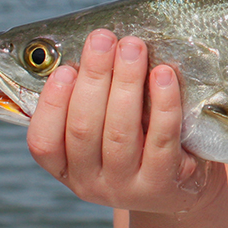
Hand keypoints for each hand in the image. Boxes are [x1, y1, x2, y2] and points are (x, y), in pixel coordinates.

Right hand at [26, 29, 225, 214]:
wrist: (183, 188)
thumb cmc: (139, 145)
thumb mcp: (106, 131)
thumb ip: (94, 101)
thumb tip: (93, 49)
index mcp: (66, 168)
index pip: (43, 142)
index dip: (51, 105)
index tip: (65, 69)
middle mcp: (90, 183)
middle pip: (84, 128)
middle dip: (93, 78)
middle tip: (103, 39)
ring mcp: (126, 187)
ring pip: (120, 131)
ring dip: (126, 83)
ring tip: (133, 47)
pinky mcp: (162, 183)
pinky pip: (161, 138)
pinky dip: (163, 103)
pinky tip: (164, 74)